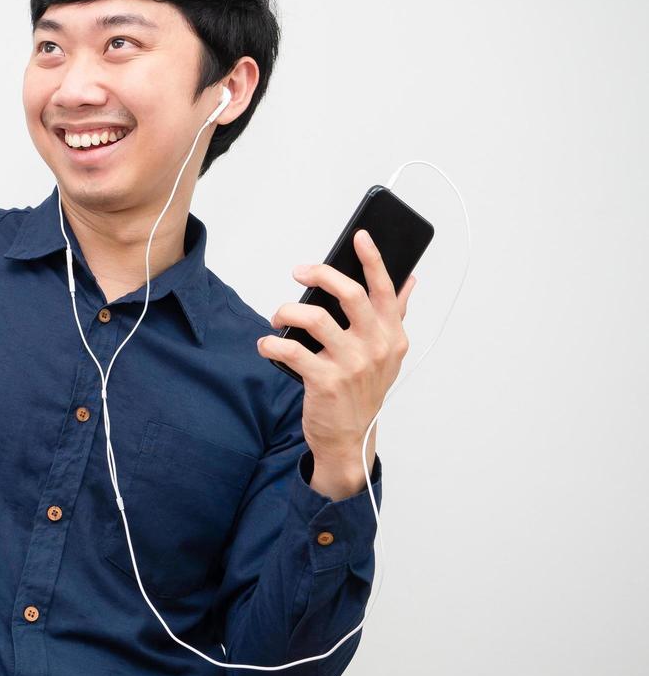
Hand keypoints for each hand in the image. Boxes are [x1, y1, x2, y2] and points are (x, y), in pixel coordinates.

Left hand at [255, 229, 415, 472]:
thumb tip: (410, 280)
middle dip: (320, 274)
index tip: (359, 236)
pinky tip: (266, 344)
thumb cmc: (363, 390)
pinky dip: (271, 343)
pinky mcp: (325, 382)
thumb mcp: (387, 354)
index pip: (385, 289)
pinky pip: (291, 350)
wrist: (350, 439)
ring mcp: (351, 365)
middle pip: (349, 294)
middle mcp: (376, 348)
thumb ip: (396, 315)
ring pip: (314, 318)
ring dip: (287, 310)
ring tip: (277, 317)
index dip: (372, 260)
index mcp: (393, 336)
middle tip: (298, 271)